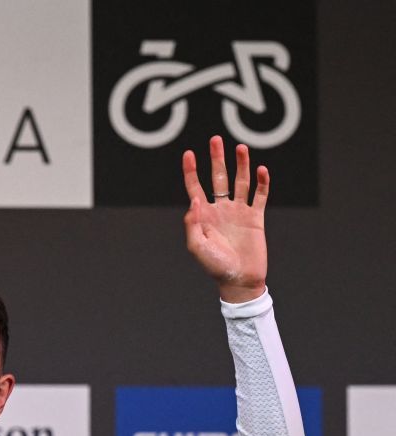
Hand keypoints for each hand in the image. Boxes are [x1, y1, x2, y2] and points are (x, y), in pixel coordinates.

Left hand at [182, 135, 268, 302]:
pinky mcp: (256, 218)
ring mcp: (239, 212)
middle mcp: (221, 209)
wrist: (239, 280)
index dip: (191, 171)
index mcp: (204, 215)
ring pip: (240, 182)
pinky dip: (262, 182)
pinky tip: (261, 169)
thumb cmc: (214, 266)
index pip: (195, 187)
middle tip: (216, 140)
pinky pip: (260, 196)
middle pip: (218, 178)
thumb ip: (192, 224)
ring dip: (241, 165)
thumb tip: (195, 201)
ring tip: (241, 148)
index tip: (189, 153)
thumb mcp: (197, 247)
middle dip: (217, 159)